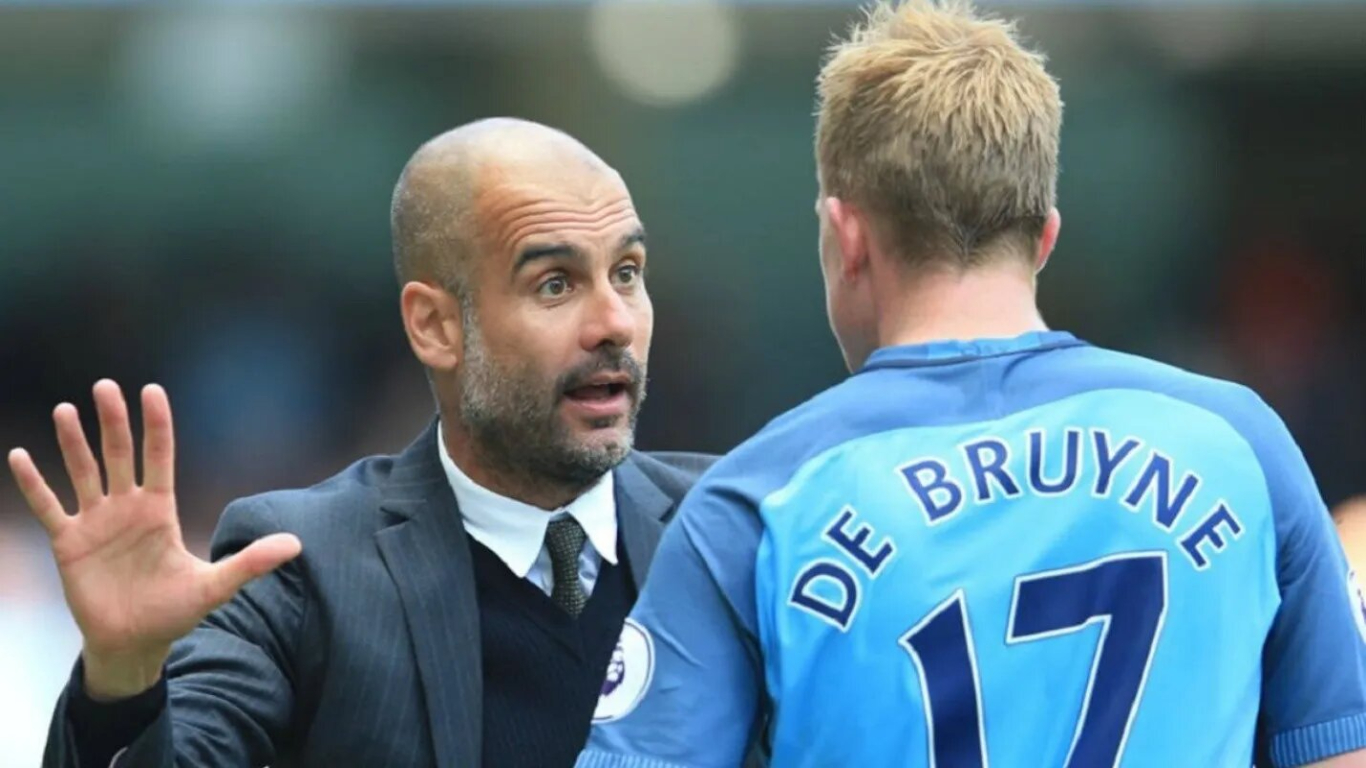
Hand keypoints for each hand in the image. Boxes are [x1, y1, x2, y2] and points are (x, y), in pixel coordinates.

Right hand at [8, 380, 301, 699]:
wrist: (134, 643)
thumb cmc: (174, 611)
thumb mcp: (215, 586)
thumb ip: (250, 562)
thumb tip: (297, 544)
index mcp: (160, 511)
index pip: (159, 458)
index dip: (157, 426)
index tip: (152, 390)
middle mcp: (127, 508)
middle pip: (119, 455)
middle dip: (114, 422)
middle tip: (106, 385)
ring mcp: (96, 523)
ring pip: (83, 473)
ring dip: (73, 443)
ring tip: (66, 409)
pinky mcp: (69, 543)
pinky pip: (49, 506)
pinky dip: (35, 483)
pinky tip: (21, 455)